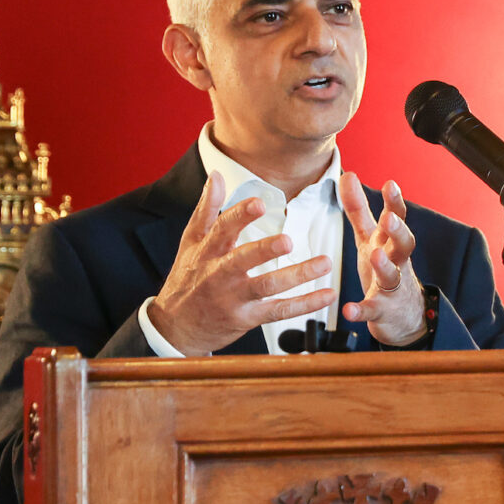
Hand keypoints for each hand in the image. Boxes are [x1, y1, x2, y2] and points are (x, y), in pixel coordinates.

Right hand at [150, 171, 335, 355]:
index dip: (240, 216)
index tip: (259, 203)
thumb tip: (216, 176)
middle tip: (288, 240)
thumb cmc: (186, 279)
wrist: (177, 327)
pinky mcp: (248, 318)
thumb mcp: (191, 242)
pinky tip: (327, 295)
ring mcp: (234, 298)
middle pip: (243, 261)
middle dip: (265, 250)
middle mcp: (220, 275)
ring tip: (324, 263)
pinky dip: (305, 304)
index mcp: (207, 252)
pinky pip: (279, 310)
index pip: (222, 230)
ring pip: (267, 286)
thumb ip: (207, 209)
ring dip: (298, 275)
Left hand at [338, 172, 426, 345]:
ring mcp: (391, 287)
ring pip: (391, 275)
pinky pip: (372, 310)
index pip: (397, 219)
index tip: (391, 184)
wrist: (403, 315)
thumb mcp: (370, 237)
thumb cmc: (385, 268)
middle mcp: (396, 262)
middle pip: (404, 245)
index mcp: (390, 243)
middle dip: (398, 231)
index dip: (395, 203)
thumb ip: (358, 208)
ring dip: (384, 265)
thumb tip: (348, 174)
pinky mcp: (381, 311)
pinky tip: (349, 310)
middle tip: (389, 218)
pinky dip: (361, 311)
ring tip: (375, 255)